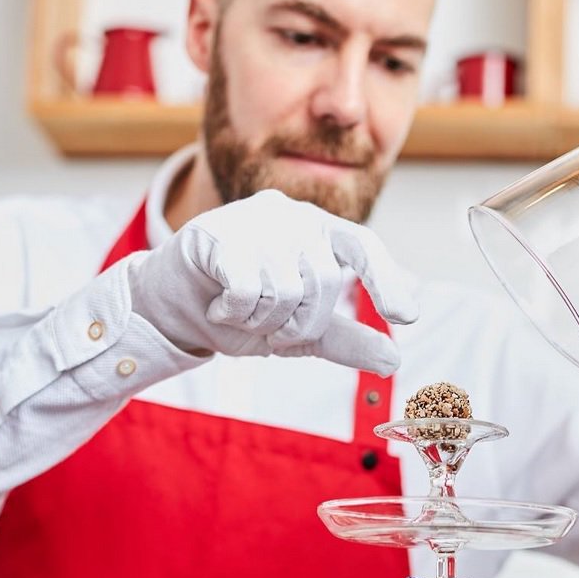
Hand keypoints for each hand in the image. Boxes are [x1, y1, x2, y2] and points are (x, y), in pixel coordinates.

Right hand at [127, 190, 418, 374]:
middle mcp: (290, 216)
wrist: (174, 309)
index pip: (362, 246)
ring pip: (283, 290)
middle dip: (297, 323)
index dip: (385, 279)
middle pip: (323, 281)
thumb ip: (345, 340)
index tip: (405, 317)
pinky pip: (248, 289)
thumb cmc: (241, 313)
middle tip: (268, 328)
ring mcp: (253, 220)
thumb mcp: (298, 331)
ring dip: (260, 321)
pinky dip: (234, 312)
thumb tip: (395, 361)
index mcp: (317, 231)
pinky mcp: (217, 233)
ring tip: (238, 311)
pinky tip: (218, 304)